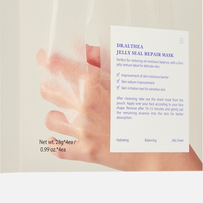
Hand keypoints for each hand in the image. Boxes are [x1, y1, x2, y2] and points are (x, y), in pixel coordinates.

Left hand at [37, 45, 201, 170]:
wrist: (159, 146)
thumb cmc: (147, 109)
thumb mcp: (127, 76)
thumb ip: (102, 60)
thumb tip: (84, 50)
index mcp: (94, 84)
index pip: (59, 66)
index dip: (47, 60)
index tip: (43, 57)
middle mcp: (84, 106)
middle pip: (48, 90)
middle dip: (50, 85)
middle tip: (55, 84)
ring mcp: (82, 130)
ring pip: (50, 119)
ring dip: (56, 114)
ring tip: (66, 113)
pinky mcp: (85, 152)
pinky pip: (58, 148)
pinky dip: (57, 144)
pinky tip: (61, 138)